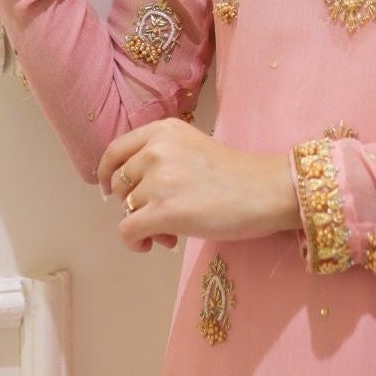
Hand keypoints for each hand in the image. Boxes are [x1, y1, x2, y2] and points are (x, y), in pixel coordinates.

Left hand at [97, 118, 297, 253]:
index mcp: (162, 130)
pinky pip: (127, 231)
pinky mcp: (164, 211)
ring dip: (142, 224)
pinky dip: (135, 243)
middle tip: (158, 218)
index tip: (112, 191)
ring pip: (125, 209)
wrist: (267, 191)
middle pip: (119, 184)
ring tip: (169, 233)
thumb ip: (161, 158)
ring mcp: (159, 180)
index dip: (107, 174)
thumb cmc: (237, 175)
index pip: (115, 152)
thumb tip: (131, 195)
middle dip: (132, 205)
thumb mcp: (193, 147)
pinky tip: (153, 245)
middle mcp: (156, 150)